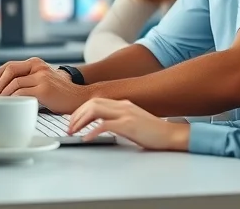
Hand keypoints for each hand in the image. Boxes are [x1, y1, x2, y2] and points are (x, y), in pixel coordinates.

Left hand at [0, 58, 88, 113]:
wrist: (80, 97)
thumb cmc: (59, 94)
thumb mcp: (42, 81)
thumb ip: (27, 81)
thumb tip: (3, 92)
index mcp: (35, 63)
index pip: (9, 66)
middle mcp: (37, 66)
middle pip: (9, 70)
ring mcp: (41, 76)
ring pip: (14, 82)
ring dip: (2, 93)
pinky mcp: (44, 88)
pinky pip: (21, 92)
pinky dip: (11, 98)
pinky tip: (8, 104)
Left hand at [68, 98, 189, 150]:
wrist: (171, 135)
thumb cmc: (152, 132)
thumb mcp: (132, 121)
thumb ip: (117, 119)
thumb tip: (99, 125)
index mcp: (122, 103)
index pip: (95, 101)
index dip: (80, 110)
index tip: (72, 121)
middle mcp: (122, 105)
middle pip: (91, 103)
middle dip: (76, 115)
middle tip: (68, 128)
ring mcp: (125, 113)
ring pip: (95, 110)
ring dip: (80, 121)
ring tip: (73, 132)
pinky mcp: (128, 125)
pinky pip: (104, 125)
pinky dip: (92, 131)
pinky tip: (86, 138)